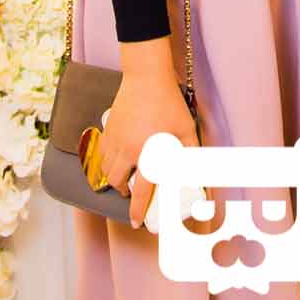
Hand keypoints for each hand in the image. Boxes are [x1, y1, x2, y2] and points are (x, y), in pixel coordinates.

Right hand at [98, 40, 196, 228]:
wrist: (146, 77)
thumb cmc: (169, 102)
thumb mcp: (186, 128)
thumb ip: (191, 153)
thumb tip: (199, 172)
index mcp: (148, 153)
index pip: (142, 191)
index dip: (138, 210)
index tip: (135, 222)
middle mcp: (127, 150)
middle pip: (116, 181)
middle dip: (123, 190)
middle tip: (132, 190)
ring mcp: (114, 139)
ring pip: (104, 168)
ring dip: (112, 176)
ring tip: (123, 174)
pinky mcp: (107, 128)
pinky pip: (100, 151)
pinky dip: (104, 159)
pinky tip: (114, 156)